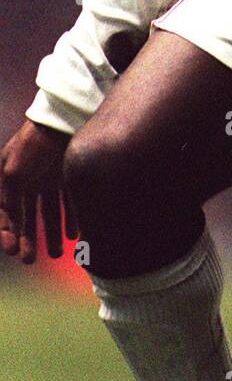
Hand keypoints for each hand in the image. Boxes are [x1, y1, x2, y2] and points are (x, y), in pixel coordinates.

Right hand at [0, 118, 76, 263]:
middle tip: (30, 260)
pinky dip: (72, 219)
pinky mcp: (70, 175)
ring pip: (50, 212)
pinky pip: (70, 203)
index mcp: (11, 178)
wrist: (64, 121)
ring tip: (57, 253)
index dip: (7, 232)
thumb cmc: (34, 144)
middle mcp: (30, 179)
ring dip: (52, 234)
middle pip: (28, 216)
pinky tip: (75, 235)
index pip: (6, 212)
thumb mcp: (13, 172)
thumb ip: (10, 200)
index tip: (12, 250)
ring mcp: (50, 178)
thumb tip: (11, 224)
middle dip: (29, 238)